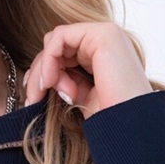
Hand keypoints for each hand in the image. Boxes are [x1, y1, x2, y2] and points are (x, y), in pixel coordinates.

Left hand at [23, 22, 153, 118]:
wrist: (129, 128)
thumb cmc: (108, 118)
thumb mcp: (79, 95)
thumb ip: (62, 79)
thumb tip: (35, 75)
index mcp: (102, 54)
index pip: (61, 53)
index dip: (43, 74)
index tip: (35, 97)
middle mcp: (105, 41)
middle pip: (55, 47)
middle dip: (40, 73)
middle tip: (35, 98)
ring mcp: (105, 35)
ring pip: (54, 42)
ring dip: (45, 70)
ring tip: (58, 95)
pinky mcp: (102, 35)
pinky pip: (59, 38)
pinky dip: (48, 60)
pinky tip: (51, 81)